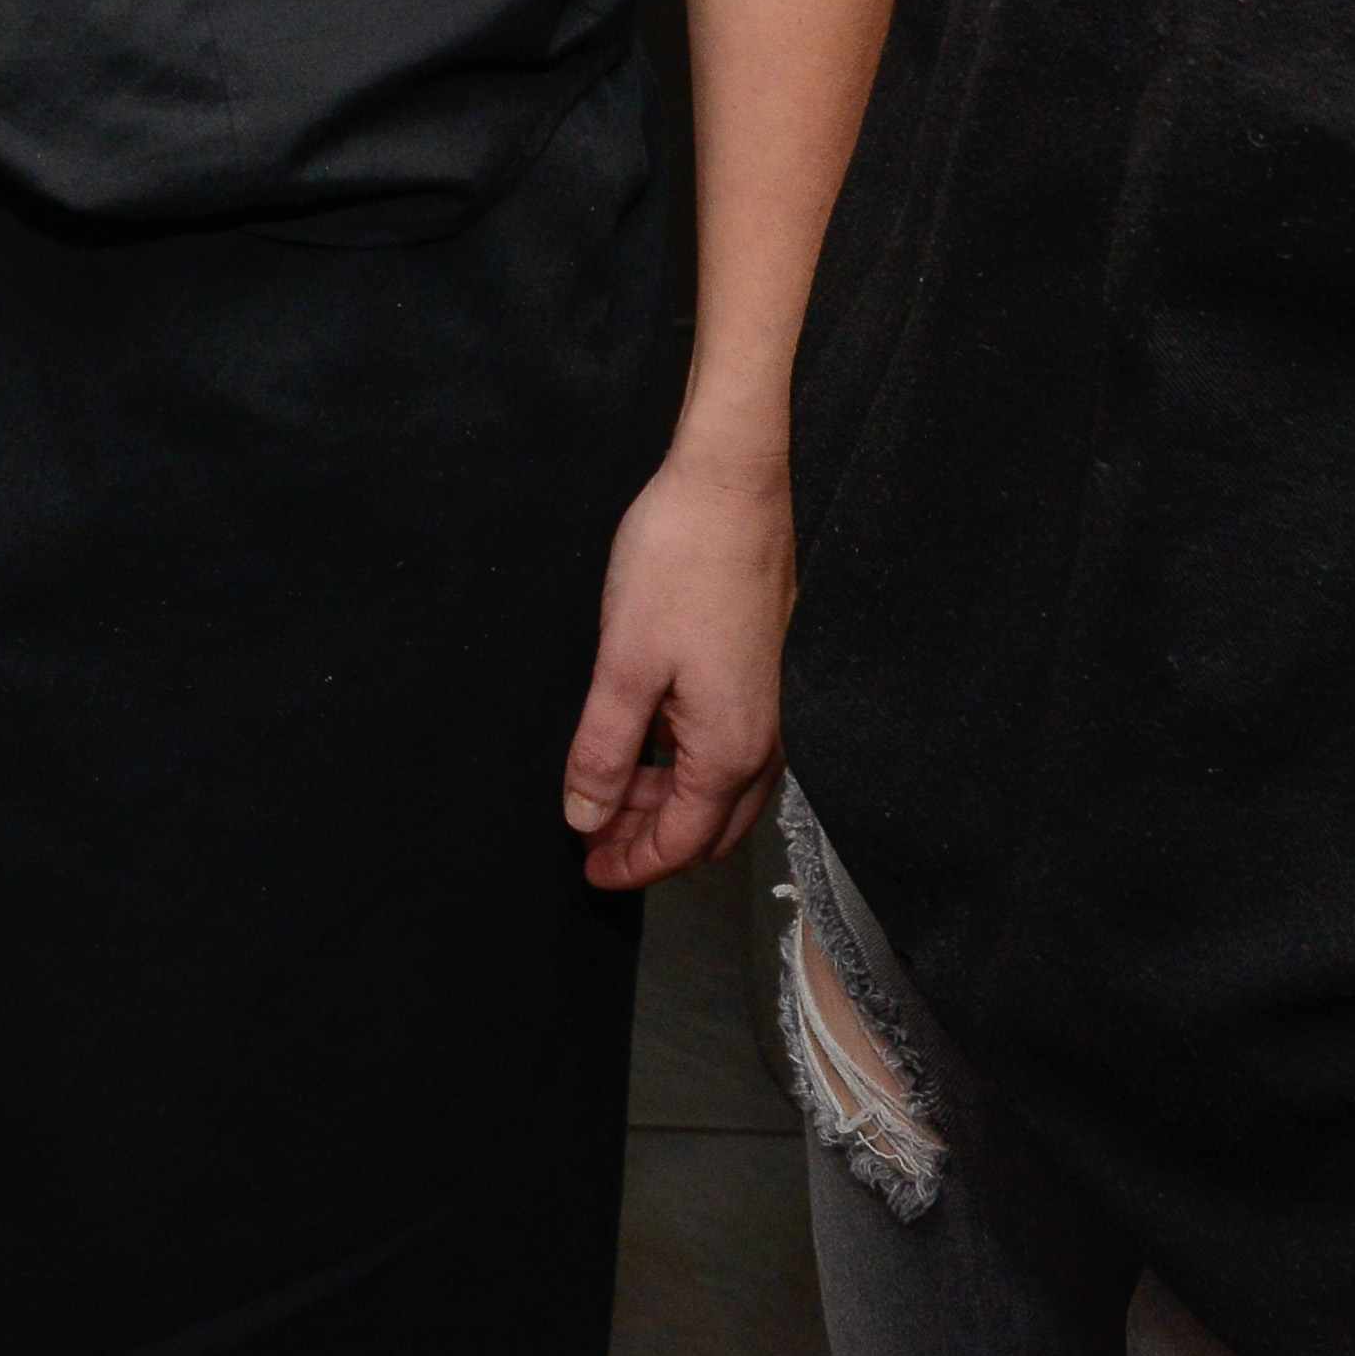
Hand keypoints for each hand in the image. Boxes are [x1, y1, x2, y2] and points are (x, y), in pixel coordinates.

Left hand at [563, 438, 788, 890]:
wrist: (732, 483)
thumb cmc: (679, 563)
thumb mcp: (624, 665)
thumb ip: (604, 751)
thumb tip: (584, 816)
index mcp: (730, 748)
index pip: (682, 843)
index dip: (631, 866)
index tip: (586, 872)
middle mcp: (764, 739)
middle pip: (709, 827)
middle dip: (652, 842)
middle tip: (592, 836)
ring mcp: (770, 705)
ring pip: (721, 788)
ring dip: (667, 803)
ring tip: (608, 789)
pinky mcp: (763, 672)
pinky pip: (728, 748)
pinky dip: (685, 765)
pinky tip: (646, 738)